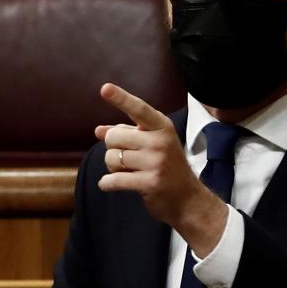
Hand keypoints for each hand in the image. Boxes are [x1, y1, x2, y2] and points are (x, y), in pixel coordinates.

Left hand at [95, 82, 228, 254]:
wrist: (187, 199)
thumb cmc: (166, 168)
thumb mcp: (151, 145)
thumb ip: (126, 135)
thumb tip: (99, 130)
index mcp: (162, 127)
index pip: (138, 109)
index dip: (120, 98)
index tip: (104, 88)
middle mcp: (160, 141)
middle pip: (113, 137)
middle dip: (113, 149)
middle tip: (127, 158)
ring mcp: (156, 162)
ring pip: (111, 158)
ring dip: (113, 168)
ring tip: (130, 172)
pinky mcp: (150, 182)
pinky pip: (113, 179)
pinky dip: (107, 184)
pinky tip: (112, 185)